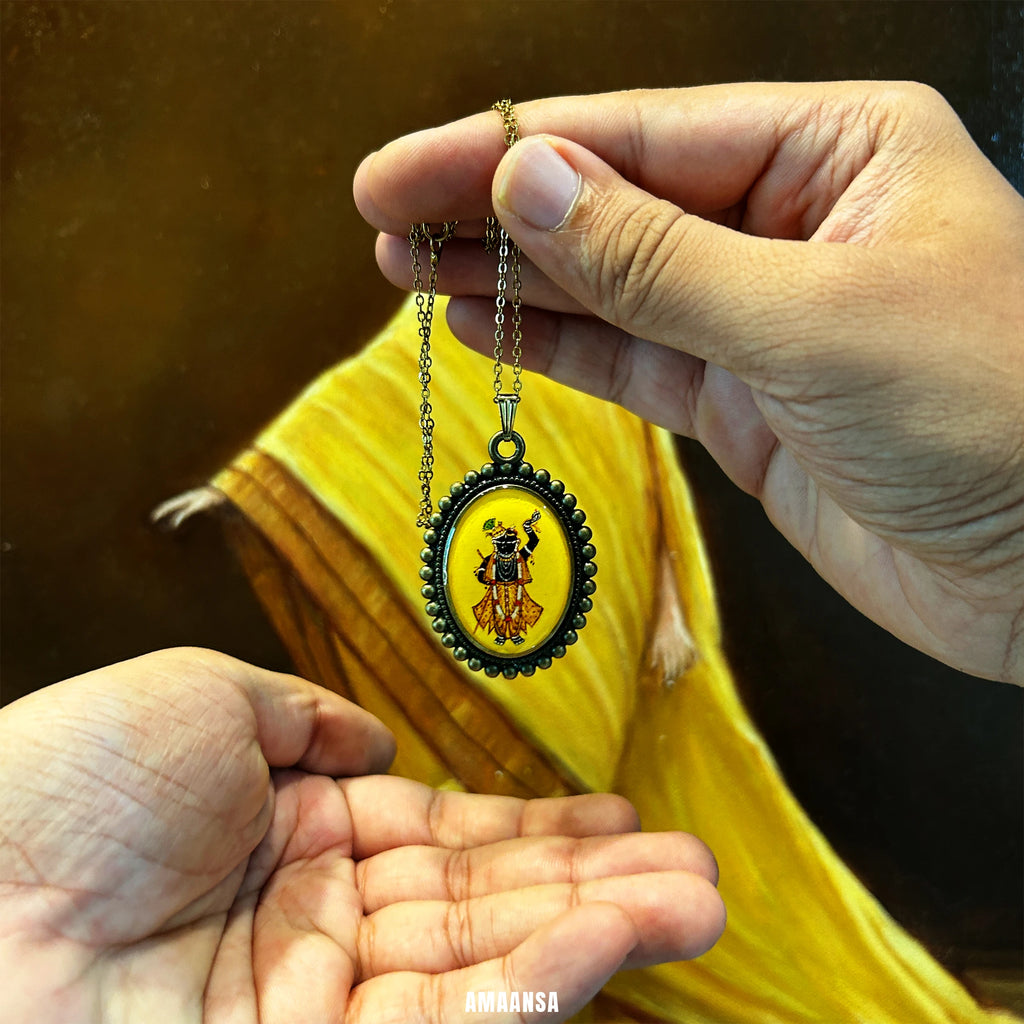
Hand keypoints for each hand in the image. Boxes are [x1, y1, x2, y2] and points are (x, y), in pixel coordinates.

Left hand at [0, 648, 723, 1022]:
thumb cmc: (69, 780)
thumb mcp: (201, 704)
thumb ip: (299, 719)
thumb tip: (373, 741)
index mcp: (288, 837)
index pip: (441, 839)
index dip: (531, 830)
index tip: (612, 820)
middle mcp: (315, 927)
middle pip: (482, 909)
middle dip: (594, 889)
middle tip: (695, 874)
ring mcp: (316, 1005)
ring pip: (484, 969)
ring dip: (594, 935)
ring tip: (692, 903)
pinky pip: (447, 1021)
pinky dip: (532, 980)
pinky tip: (604, 939)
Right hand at [354, 83, 1023, 683]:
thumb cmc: (997, 411)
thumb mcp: (814, 317)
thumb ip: (659, 258)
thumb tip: (526, 182)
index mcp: (831, 152)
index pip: (636, 133)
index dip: (504, 151)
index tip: (401, 174)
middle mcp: (790, 224)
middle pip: (610, 203)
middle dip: (494, 211)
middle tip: (383, 221)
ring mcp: (760, 321)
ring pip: (609, 287)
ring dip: (513, 281)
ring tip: (410, 272)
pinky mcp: (745, 408)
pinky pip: (633, 364)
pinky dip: (560, 349)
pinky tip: (490, 331)